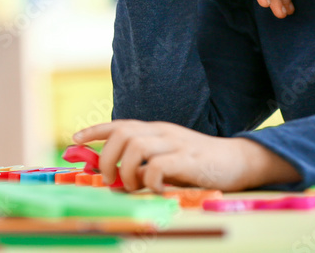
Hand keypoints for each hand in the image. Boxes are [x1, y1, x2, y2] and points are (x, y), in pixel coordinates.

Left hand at [72, 120, 260, 192]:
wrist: (238, 160)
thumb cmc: (199, 163)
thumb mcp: (169, 156)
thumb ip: (146, 162)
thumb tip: (116, 177)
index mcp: (156, 130)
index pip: (120, 124)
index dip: (95, 131)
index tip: (76, 140)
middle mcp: (163, 133)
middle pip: (122, 133)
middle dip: (106, 157)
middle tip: (110, 179)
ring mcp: (176, 144)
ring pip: (136, 147)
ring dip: (126, 170)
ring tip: (133, 186)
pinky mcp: (189, 160)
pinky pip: (159, 166)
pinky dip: (149, 180)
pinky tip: (155, 189)